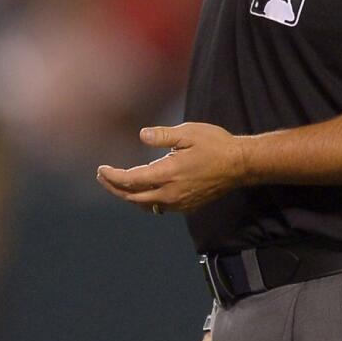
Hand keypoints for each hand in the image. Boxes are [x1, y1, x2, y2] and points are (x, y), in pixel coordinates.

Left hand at [95, 123, 247, 213]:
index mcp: (168, 174)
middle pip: (133, 197)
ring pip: (145, 205)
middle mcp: (170, 193)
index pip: (131, 180)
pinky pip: (159, 207)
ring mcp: (179, 203)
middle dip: (114, 188)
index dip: (112, 177)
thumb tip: (142, 135)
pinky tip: (142, 190)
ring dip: (128, 196)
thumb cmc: (215, 145)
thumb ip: (162, 136)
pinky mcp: (187, 206)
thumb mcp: (188, 133)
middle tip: (102, 176)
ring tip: (117, 183)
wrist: (240, 165)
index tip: (101, 169)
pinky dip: (144, 200)